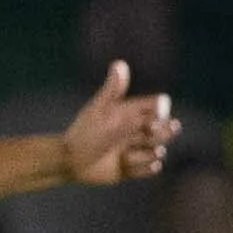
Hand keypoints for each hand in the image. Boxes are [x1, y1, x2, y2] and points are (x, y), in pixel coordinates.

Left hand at [61, 59, 177, 188]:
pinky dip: (145, 168)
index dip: (161, 113)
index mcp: (130, 114)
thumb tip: (119, 63)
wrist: (69, 160)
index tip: (154, 117)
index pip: (157, 109)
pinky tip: (142, 165)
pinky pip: (150, 169)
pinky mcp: (131, 168)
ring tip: (133, 155)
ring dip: (145, 154)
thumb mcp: (100, 110)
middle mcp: (135, 131)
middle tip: (150, 134)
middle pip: (163, 131)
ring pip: (157, 151)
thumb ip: (114, 90)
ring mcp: (134, 150)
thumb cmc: (84, 131)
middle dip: (163, 133)